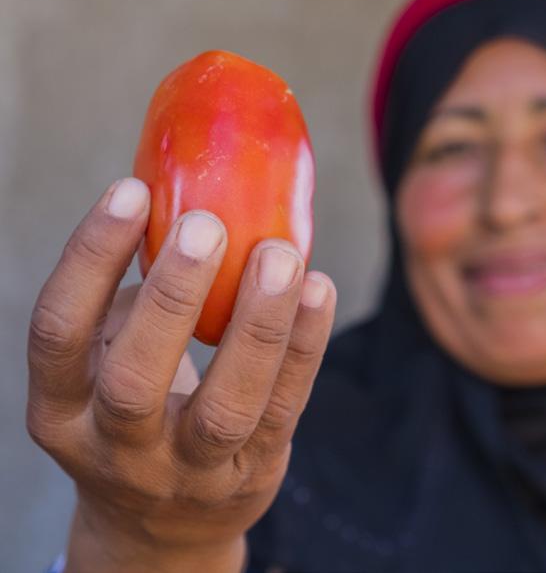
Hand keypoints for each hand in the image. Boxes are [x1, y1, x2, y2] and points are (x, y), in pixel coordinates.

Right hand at [26, 178, 335, 572]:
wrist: (161, 524)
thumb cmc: (134, 414)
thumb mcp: (110, 362)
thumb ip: (138, 299)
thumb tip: (185, 201)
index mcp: (63, 407)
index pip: (58, 330)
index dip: (90, 258)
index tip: (130, 192)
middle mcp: (115, 447)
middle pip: (135, 380)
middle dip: (173, 296)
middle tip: (206, 225)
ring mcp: (188, 470)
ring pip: (224, 405)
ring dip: (257, 324)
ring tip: (280, 255)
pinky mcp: (250, 473)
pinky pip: (282, 409)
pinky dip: (303, 347)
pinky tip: (317, 290)